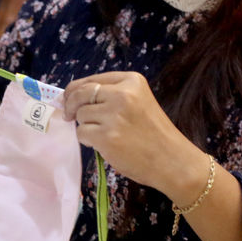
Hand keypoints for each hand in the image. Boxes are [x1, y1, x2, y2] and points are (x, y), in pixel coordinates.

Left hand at [62, 72, 207, 200]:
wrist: (173, 161)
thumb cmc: (155, 134)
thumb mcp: (139, 102)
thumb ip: (112, 95)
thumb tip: (73, 96)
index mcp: (131, 81)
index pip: (92, 80)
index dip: (75, 89)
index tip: (68, 97)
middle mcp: (122, 94)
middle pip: (81, 93)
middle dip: (70, 104)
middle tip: (68, 115)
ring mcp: (114, 115)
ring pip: (80, 115)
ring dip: (85, 126)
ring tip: (103, 134)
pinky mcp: (106, 136)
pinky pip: (82, 133)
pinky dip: (87, 140)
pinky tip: (103, 144)